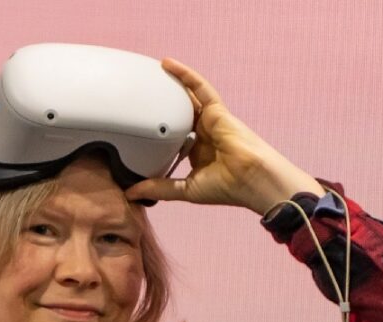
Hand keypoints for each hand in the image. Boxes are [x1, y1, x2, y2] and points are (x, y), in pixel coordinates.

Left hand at [124, 58, 324, 214]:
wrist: (251, 179)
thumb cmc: (226, 188)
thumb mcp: (184, 190)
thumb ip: (158, 188)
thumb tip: (132, 195)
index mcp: (196, 154)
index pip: (171, 140)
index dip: (156, 135)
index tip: (135, 131)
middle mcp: (202, 135)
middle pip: (176, 116)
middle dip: (160, 107)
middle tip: (137, 97)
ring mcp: (209, 121)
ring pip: (185, 99)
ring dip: (169, 86)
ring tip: (148, 75)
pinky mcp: (216, 110)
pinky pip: (199, 88)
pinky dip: (185, 76)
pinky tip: (168, 65)